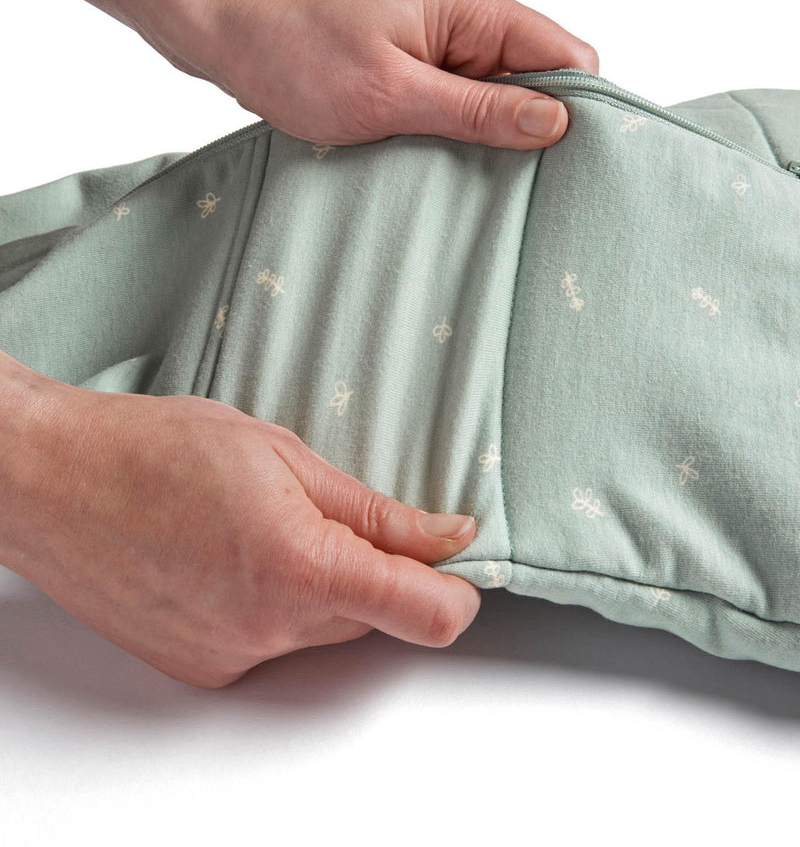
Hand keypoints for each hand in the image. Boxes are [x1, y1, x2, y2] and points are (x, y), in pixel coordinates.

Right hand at [1, 363, 480, 688]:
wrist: (53, 483)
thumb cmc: (156, 448)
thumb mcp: (283, 454)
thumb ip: (376, 512)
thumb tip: (449, 536)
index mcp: (298, 567)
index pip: (426, 614)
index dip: (456, 590)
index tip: (454, 561)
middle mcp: (267, 630)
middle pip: (373, 615)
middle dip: (372, 570)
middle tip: (321, 509)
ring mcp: (231, 657)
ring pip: (322, 630)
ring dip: (317, 585)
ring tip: (258, 525)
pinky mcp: (202, 669)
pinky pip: (273, 642)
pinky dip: (271, 606)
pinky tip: (226, 556)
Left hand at [171, 0, 599, 149]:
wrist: (225, 28)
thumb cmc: (296, 49)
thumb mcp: (391, 93)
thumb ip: (476, 110)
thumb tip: (555, 124)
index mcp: (473, 12)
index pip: (567, 58)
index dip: (581, 113)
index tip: (575, 170)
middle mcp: (465, 24)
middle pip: (539, 82)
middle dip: (538, 135)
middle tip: (524, 193)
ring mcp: (440, 46)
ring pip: (499, 99)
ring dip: (495, 142)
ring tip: (481, 187)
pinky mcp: (415, 68)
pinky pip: (461, 105)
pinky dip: (461, 137)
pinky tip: (447, 168)